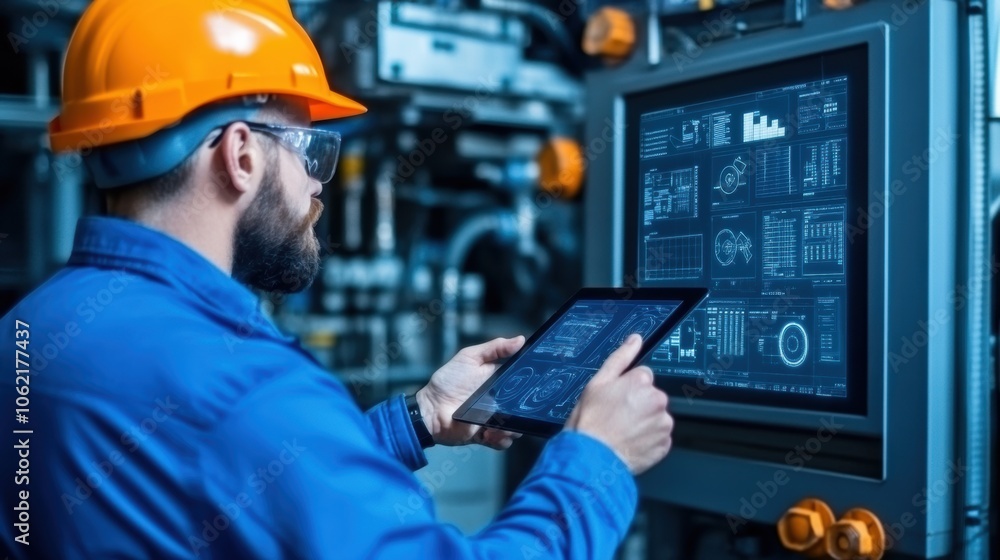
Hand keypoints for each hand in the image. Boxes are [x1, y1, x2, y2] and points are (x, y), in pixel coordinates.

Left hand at [416, 336, 525, 448]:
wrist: (430, 408)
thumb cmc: (448, 381)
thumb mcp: (470, 357)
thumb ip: (495, 348)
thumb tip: (521, 339)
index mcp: (498, 383)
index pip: (522, 385)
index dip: (531, 385)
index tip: (537, 384)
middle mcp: (500, 402)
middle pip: (522, 408)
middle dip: (526, 411)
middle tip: (520, 409)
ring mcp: (494, 420)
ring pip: (516, 427)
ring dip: (514, 427)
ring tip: (503, 423)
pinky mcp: (486, 436)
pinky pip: (502, 442)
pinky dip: (502, 440)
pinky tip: (492, 433)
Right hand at [566, 334, 673, 474]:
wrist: (592, 458)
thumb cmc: (590, 421)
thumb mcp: (597, 382)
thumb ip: (621, 358)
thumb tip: (635, 340)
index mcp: (642, 381)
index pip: (642, 378)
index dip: (627, 389)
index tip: (616, 401)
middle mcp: (657, 400)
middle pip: (651, 397)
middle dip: (638, 405)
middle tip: (617, 417)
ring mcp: (662, 424)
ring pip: (655, 418)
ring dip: (643, 423)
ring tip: (622, 432)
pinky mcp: (664, 445)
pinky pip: (658, 439)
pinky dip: (647, 441)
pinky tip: (630, 443)